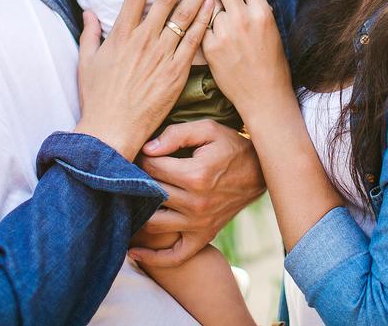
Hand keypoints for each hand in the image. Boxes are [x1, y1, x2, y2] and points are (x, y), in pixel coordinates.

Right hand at [74, 0, 215, 159]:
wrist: (111, 130)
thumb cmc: (97, 98)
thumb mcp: (87, 62)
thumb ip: (90, 33)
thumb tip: (89, 12)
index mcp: (121, 34)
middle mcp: (143, 40)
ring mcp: (162, 55)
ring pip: (184, 16)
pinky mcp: (176, 73)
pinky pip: (194, 42)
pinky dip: (204, 22)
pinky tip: (215, 5)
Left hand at [130, 120, 264, 266]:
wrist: (260, 172)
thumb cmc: (230, 147)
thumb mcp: (208, 130)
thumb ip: (176, 134)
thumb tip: (147, 149)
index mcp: (196, 175)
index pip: (152, 168)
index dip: (141, 158)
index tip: (141, 154)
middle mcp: (196, 203)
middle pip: (150, 194)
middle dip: (136, 183)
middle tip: (130, 175)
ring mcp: (199, 224)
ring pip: (153, 225)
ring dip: (136, 215)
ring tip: (127, 203)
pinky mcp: (203, 236)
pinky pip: (175, 256)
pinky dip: (153, 258)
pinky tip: (134, 251)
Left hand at [202, 0, 293, 119]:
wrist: (264, 96)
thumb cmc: (272, 64)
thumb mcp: (271, 30)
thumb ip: (257, 8)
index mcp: (262, 12)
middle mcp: (243, 18)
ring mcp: (224, 32)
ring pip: (207, 2)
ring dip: (209, 5)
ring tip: (211, 12)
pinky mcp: (209, 47)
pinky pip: (200, 24)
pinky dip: (202, 25)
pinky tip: (206, 29)